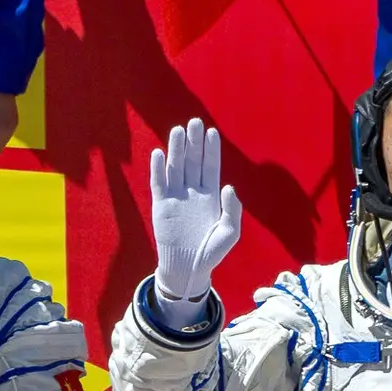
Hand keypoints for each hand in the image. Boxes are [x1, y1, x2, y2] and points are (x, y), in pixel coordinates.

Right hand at [147, 117, 244, 305]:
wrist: (188, 268)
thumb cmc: (211, 252)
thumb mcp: (229, 233)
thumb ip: (232, 210)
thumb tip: (228, 187)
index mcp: (211, 196)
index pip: (211, 167)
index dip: (211, 150)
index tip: (212, 132)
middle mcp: (193, 193)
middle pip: (193, 161)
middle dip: (194, 143)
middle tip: (195, 122)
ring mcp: (176, 197)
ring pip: (176, 168)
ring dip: (176, 149)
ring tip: (178, 130)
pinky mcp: (160, 206)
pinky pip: (158, 183)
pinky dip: (158, 169)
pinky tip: (159, 154)